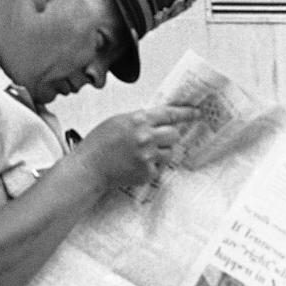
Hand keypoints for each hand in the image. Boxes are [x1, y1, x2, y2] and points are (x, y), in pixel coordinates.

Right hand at [78, 104, 199, 188]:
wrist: (89, 168)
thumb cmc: (98, 144)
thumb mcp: (118, 121)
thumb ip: (139, 119)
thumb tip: (157, 119)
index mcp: (138, 120)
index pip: (169, 114)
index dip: (185, 113)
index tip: (196, 113)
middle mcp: (146, 137)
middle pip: (174, 134)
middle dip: (167, 136)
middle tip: (154, 140)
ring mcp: (148, 156)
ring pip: (170, 152)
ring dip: (161, 152)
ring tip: (142, 154)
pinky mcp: (148, 172)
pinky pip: (160, 167)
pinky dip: (152, 166)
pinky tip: (136, 165)